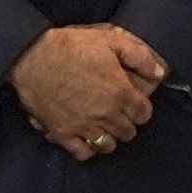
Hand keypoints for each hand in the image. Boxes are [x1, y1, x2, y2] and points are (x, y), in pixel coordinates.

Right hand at [11, 21, 164, 158]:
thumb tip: (159, 71)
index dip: (141, 109)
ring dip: (110, 137)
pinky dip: (88, 148)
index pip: (144, 114)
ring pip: (109, 145)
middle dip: (126, 123)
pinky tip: (86, 137)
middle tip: (118, 114)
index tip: (134, 104)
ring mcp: (84, 126)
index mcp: (121, 93)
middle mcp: (106, 114)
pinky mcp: (63, 133)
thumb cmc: (71, 47)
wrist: (32, 57)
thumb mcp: (110, 40)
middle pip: (128, 132)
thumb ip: (139, 56)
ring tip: (104, 126)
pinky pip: (83, 152)